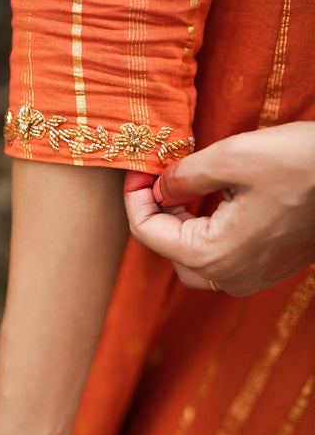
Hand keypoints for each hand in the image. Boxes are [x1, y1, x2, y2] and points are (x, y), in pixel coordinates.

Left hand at [124, 122, 314, 295]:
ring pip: (194, 257)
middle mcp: (230, 277)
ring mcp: (252, 276)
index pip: (148, 233)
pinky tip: (214, 200)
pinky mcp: (269, 266)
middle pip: (168, 250)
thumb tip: (159, 187)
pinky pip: (222, 256)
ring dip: (181, 223)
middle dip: (156, 213)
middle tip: (157, 178)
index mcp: (213, 255)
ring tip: (182, 187)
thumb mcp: (230, 158)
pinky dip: (207, 230)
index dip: (135, 199)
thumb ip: (182, 176)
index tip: (138, 170)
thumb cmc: (301, 164)